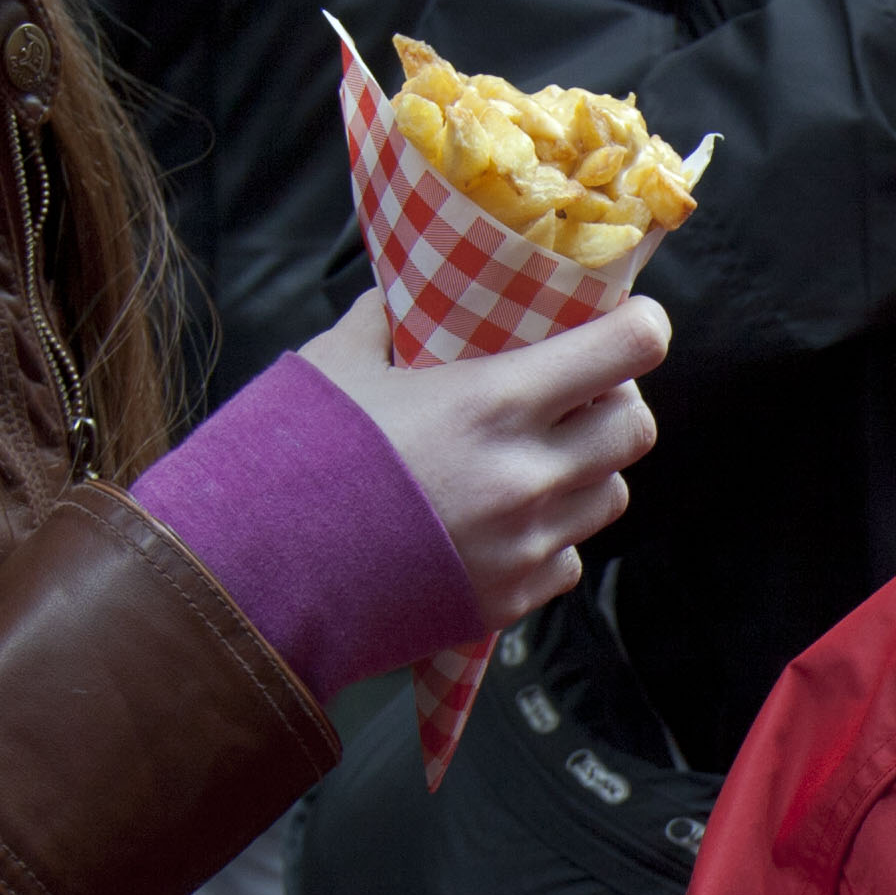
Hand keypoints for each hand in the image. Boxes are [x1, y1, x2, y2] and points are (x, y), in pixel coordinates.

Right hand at [299, 288, 663, 629]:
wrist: (253, 578)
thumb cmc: (286, 459)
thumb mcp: (334, 366)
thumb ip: (383, 324)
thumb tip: (401, 296)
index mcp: (491, 404)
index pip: (624, 352)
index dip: (642, 327)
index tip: (635, 319)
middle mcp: (526, 477)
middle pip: (635, 430)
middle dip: (618, 404)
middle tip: (581, 394)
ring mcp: (524, 545)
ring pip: (610, 496)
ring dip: (588, 470)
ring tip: (539, 457)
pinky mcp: (510, 598)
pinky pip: (567, 558)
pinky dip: (551, 535)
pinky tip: (504, 520)